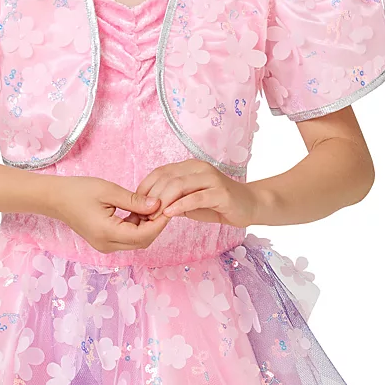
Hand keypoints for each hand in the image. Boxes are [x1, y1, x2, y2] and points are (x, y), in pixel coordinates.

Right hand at [43, 175, 171, 253]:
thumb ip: (134, 201)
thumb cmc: (78, 191)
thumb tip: (157, 205)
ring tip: (149, 206)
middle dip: (155, 225)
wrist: (55, 198)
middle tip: (162, 206)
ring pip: (136, 242)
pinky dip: (136, 228)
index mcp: (107, 233)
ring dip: (146, 227)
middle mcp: (107, 245)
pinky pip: (127, 239)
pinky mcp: (104, 242)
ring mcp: (105, 246)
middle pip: (142, 242)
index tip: (169, 206)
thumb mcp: (109, 191)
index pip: (144, 235)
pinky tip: (138, 212)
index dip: (159, 223)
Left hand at [134, 160, 260, 226]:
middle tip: (142, 215)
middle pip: (166, 178)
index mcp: (189, 167)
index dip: (145, 188)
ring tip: (153, 216)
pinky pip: (196, 197)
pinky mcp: (220, 192)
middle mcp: (199, 168)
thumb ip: (172, 200)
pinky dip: (180, 205)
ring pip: (179, 185)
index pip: (160, 172)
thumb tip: (149, 208)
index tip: (136, 205)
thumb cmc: (217, 204)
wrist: (249, 205)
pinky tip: (169, 213)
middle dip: (151, 197)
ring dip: (162, 201)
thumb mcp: (190, 202)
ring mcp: (210, 178)